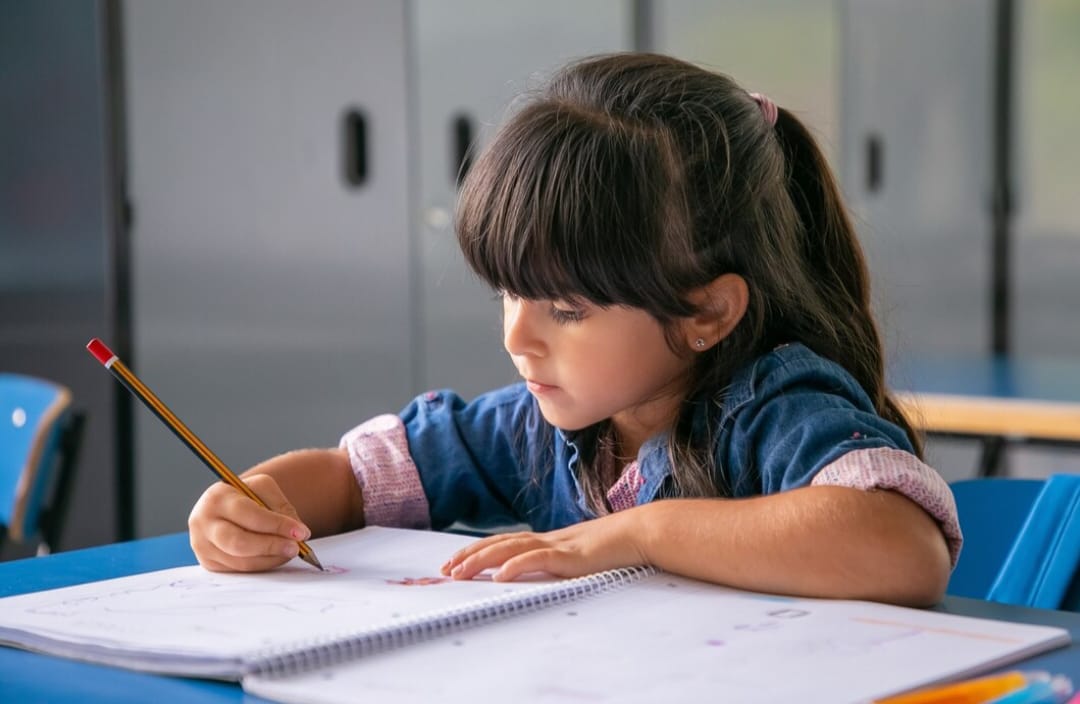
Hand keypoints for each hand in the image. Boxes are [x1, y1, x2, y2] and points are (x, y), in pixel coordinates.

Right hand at [188, 474, 310, 571]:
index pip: (248, 514)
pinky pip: (240, 569)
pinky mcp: (209, 562)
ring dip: (271, 559)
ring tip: (290, 551)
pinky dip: (262, 564)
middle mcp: (203, 522)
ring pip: (241, 561)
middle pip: (239, 542)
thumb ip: (280, 507)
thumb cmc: (248, 496)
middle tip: (296, 547)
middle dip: (272, 546)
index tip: (301, 531)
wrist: (227, 507)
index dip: (276, 525)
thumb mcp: (263, 489)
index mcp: (216, 497)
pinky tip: (275, 556)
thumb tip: (297, 533)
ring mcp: (203, 545)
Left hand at [440, 510, 648, 581]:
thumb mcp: (581, 555)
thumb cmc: (615, 546)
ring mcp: (557, 545)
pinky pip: (538, 560)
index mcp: (548, 540)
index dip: (479, 550)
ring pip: (511, 549)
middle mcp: (547, 539)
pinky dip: (516, 566)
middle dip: (470, 556)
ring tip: (461, 572)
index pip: (505, 542)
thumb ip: (561, 561)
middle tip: (446, 569)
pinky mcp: (570, 556)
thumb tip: (544, 571)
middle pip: (500, 543)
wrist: (640, 531)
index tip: (456, 561)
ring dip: (483, 560)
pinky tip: (500, 576)